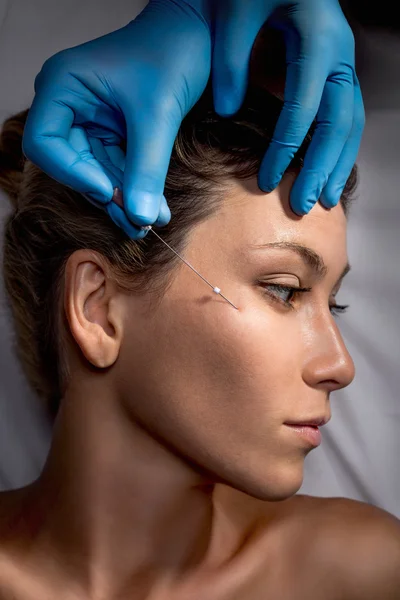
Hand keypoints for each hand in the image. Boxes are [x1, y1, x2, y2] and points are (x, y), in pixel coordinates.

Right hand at [22, 1, 211, 236]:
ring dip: (124, 199)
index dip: (73, 173)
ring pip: (96, 173)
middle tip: (138, 222)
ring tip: (150, 222)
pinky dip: (134, 190)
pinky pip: (116, 169)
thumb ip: (147, 168)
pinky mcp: (112, 133)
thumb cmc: (171, 52)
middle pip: (72, 166)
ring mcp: (90, 121)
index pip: (44, 144)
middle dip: (107, 195)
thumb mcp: (157, 114)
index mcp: (62, 86)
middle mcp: (69, 106)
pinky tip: (152, 210)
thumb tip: (140, 217)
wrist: (196, 33)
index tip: (109, 190)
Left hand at [209, 0, 364, 213]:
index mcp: (317, 37)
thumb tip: (226, 109)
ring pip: (351, 122)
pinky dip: (339, 148)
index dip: (285, 147)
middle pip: (338, 121)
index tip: (267, 180)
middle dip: (321, 167)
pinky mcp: (337, 71)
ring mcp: (343, 63)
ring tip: (326, 200)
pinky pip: (346, 116)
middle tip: (304, 205)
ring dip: (339, 164)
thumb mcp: (237, 9)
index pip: (304, 106)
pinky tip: (328, 172)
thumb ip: (229, 57)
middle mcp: (339, 52)